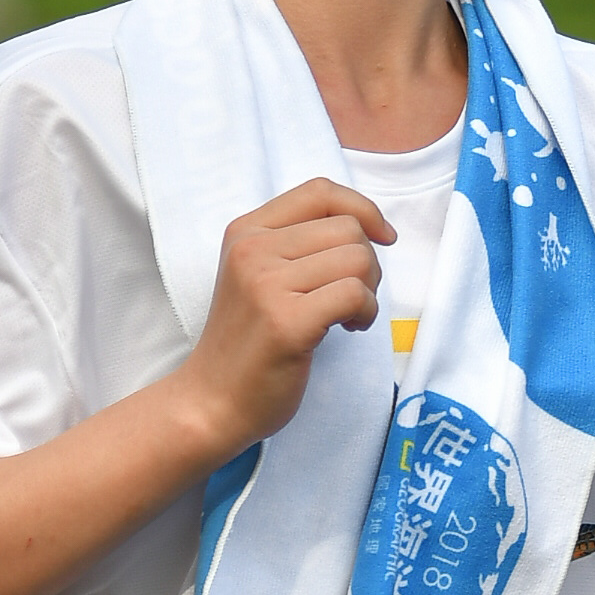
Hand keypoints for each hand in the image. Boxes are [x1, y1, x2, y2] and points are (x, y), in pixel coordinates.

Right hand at [173, 181, 391, 455]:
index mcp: (246, 231)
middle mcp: (253, 250)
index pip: (320, 191)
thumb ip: (297, 245)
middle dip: (368, 263)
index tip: (383, 237)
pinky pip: (354, 295)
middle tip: (351, 298)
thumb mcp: (259, 277)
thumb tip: (367, 227)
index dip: (363, 208)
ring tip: (346, 317)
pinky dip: (365, 313)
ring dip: (368, 291)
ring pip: (357, 259)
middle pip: (348, 228)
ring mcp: (267, 285)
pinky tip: (348, 330)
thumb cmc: (247, 344)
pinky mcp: (287, 322)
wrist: (211, 403)